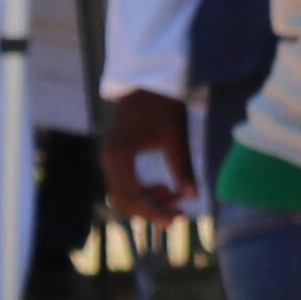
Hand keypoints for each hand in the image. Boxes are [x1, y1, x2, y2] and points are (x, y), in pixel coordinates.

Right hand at [100, 89, 201, 225]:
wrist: (146, 79)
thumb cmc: (162, 103)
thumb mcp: (176, 135)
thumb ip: (183, 167)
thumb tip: (193, 196)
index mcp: (119, 156)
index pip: (134, 196)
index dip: (155, 211)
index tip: (177, 220)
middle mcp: (107, 160)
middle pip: (124, 202)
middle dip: (152, 209)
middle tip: (181, 209)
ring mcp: (108, 158)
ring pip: (123, 196)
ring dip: (147, 202)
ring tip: (175, 195)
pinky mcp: (114, 156)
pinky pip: (124, 185)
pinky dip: (142, 192)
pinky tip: (163, 186)